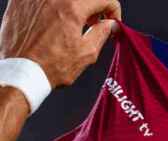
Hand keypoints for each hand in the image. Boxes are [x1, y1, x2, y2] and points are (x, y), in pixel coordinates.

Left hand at [0, 0, 121, 87]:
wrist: (20, 72)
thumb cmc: (51, 66)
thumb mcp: (87, 53)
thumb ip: (102, 33)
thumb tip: (111, 24)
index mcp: (72, 7)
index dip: (113, 11)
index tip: (111, 21)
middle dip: (93, 9)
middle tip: (93, 23)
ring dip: (73, 8)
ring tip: (71, 24)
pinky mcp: (19, 3)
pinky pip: (43, 1)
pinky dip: (52, 9)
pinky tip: (52, 23)